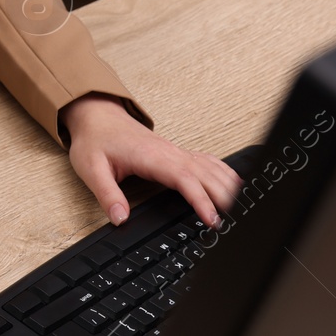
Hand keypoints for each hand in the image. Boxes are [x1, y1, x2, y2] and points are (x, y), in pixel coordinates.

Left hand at [61, 94, 241, 227]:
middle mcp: (168, 152)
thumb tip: (120, 218)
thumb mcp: (91, 169)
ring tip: (244, 205)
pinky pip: (205, 161)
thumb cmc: (95, 140)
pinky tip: (233, 183)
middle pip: (205, 173)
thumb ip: (106, 194)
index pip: (184, 178)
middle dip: (224, 196)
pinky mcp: (175, 153)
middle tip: (238, 219)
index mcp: (150, 156)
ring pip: (209, 167)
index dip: (201, 199)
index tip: (212, 219)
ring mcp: (174, 151)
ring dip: (228, 184)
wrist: (96, 115)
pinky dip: (223, 172)